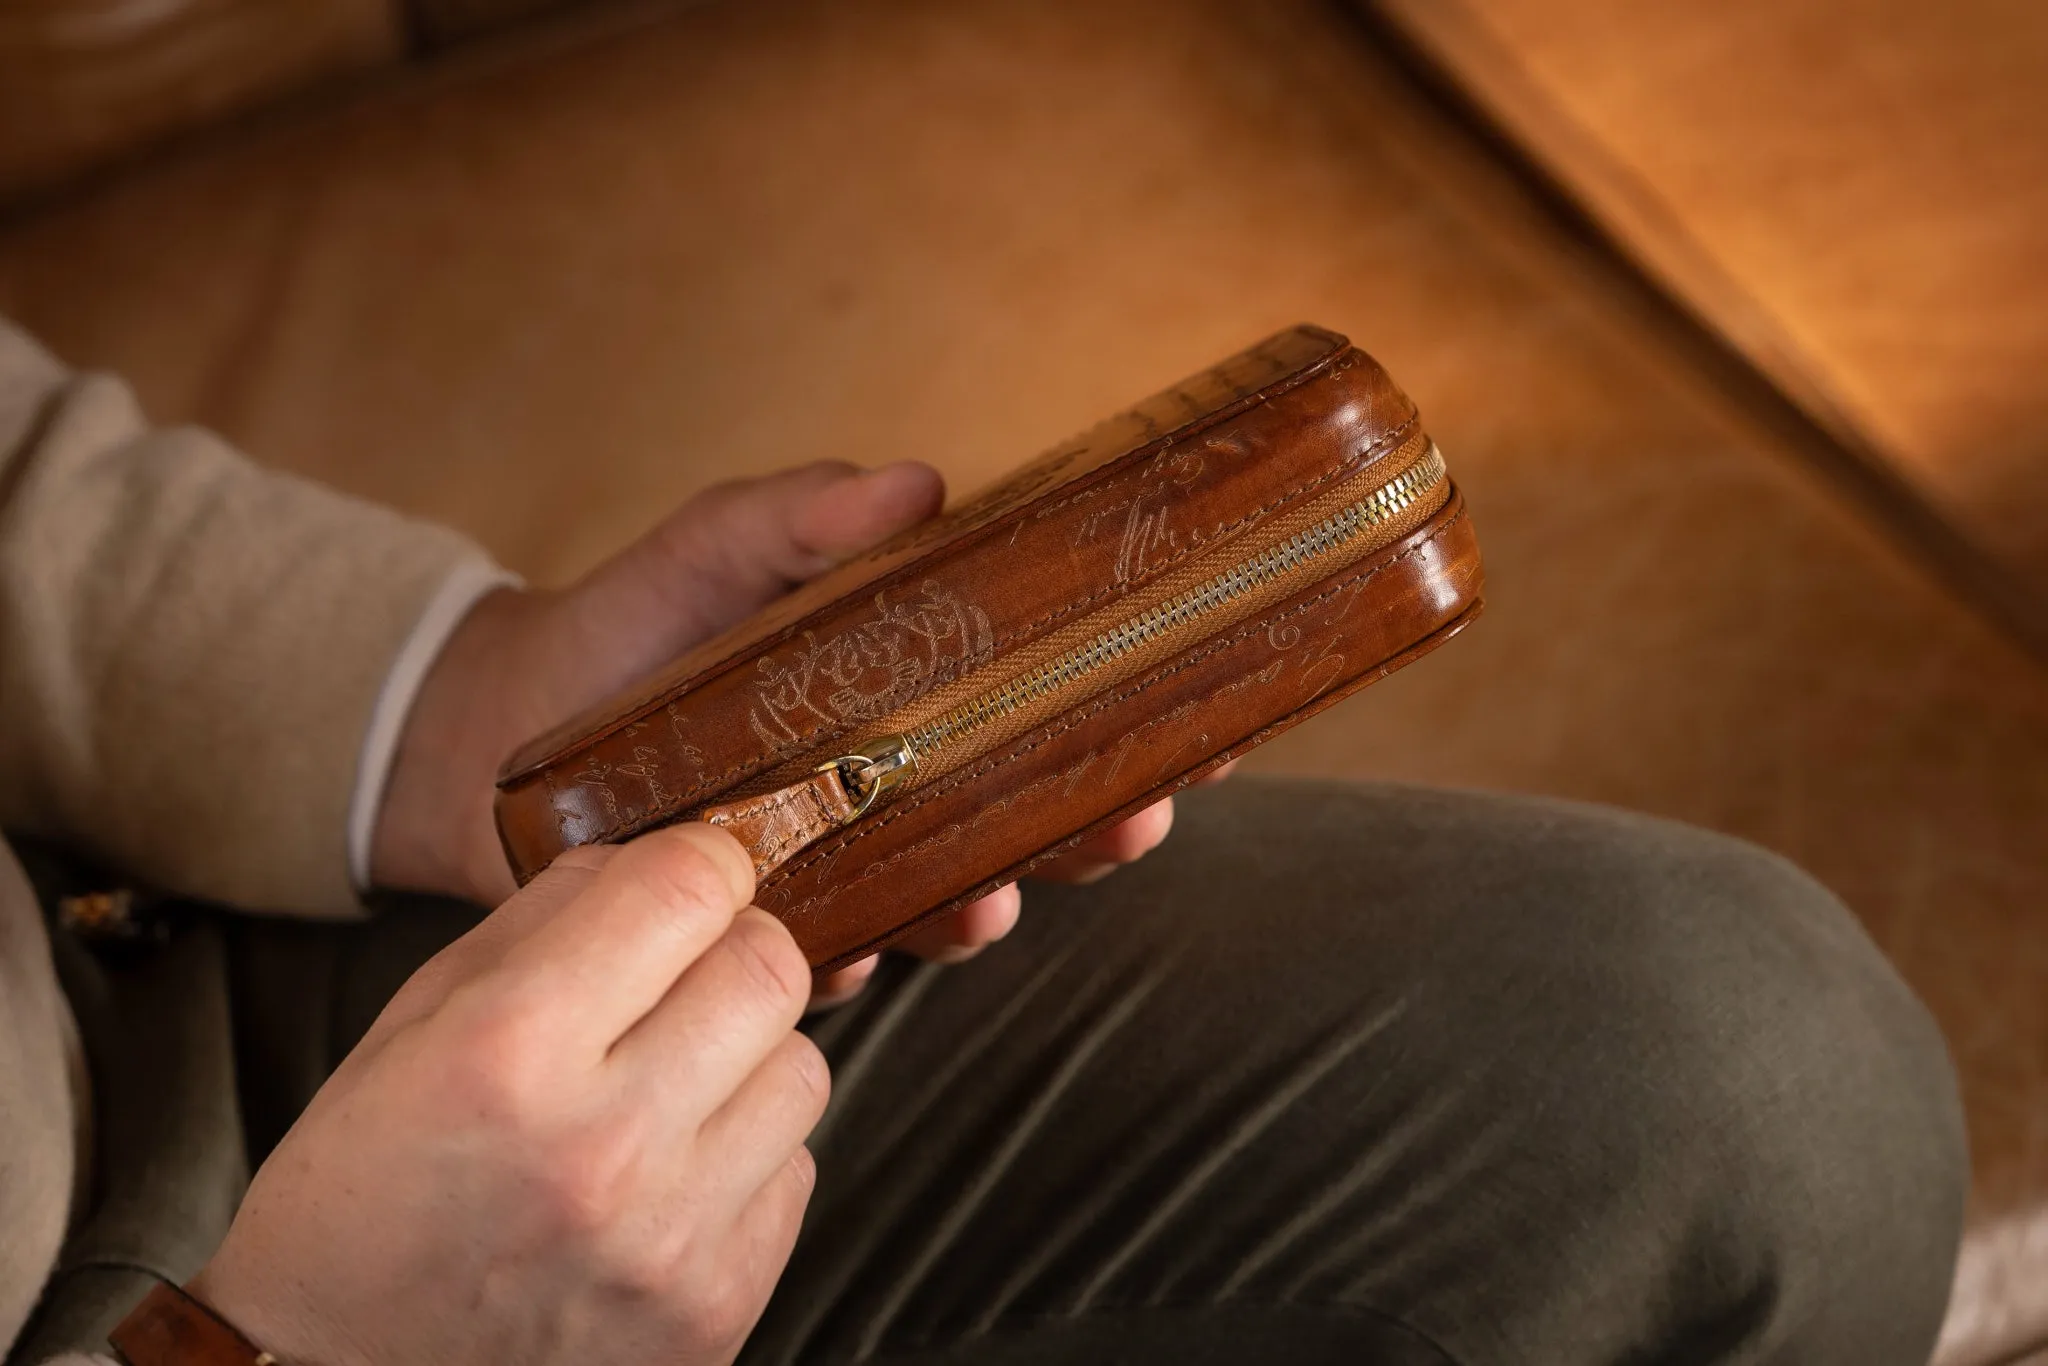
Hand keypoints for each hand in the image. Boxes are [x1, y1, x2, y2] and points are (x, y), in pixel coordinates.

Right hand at [191, 825, 823, 1365]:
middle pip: (773, 970)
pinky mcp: (717, 1308)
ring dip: (750, 1055)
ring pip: (804, 1069)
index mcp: (509, 1052)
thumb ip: (541, 922)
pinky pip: (795, 1174)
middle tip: (686, 971)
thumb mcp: (409, 1025)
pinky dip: (746, 1156)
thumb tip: (652, 856)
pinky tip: (671, 1171)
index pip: (688, 890)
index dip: (701, 858)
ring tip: (671, 1082)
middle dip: (736, 946)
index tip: (694, 870)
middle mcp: (605, 1146)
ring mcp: (671, 1239)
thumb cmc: (362, 1200)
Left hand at [373, 461, 1202, 998]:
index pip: (1053, 723)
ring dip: (994, 901)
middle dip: (1100, 829)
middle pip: (1034, 826)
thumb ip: (805, 516)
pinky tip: (861, 946)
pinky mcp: (759, 930)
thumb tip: (919, 483)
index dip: (1139, 733)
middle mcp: (896, 798)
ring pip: (951, 904)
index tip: (1215, 733)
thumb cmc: (628, 626)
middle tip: (1144, 813)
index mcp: (915, 708)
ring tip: (1001, 886)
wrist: (497, 722)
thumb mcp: (720, 548)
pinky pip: (827, 962)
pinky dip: (855, 959)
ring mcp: (837, 870)